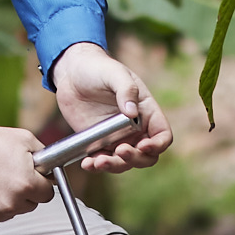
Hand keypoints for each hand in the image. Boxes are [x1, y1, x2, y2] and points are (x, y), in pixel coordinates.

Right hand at [0, 118, 48, 226]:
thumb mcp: (25, 140)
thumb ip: (45, 156)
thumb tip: (54, 168)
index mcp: (27, 184)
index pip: (47, 194)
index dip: (40, 184)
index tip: (32, 178)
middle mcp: (11, 202)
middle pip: (30, 205)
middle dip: (24, 193)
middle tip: (10, 176)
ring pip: (11, 212)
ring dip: (7, 201)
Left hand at [50, 43, 170, 174]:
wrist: (71, 72)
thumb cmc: (98, 68)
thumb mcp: (114, 73)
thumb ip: (126, 90)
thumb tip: (132, 113)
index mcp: (147, 112)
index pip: (162, 136)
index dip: (157, 145)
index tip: (143, 145)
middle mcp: (135, 129)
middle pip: (145, 155)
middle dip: (134, 158)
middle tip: (119, 151)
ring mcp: (117, 138)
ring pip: (123, 163)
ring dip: (114, 166)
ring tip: (98, 162)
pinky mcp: (98, 142)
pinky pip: (101, 160)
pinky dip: (95, 165)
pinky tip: (87, 163)